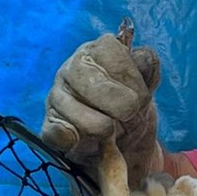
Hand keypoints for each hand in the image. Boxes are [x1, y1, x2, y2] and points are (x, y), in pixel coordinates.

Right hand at [41, 33, 160, 188]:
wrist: (122, 144)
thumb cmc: (130, 105)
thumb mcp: (146, 84)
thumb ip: (147, 67)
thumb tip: (142, 57)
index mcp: (95, 51)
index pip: (110, 51)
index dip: (132, 77)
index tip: (140, 96)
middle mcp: (71, 69)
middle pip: (92, 80)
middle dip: (119, 104)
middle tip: (128, 115)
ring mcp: (56, 97)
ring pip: (75, 110)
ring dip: (101, 127)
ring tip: (109, 131)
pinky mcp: (49, 126)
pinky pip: (56, 132)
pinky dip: (72, 140)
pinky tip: (84, 140)